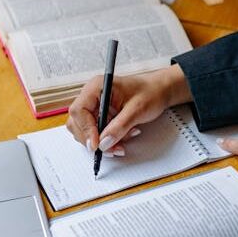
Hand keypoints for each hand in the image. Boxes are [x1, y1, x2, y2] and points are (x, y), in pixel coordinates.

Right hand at [66, 64, 191, 154]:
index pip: (79, 111)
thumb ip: (119, 127)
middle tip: (112, 149)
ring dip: (104, 141)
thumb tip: (103, 143)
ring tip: (123, 141)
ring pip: (87, 131)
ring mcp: (95, 106)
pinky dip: (109, 139)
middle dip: (95, 139)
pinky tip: (125, 135)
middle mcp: (92, 96)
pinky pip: (98, 132)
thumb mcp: (136, 110)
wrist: (159, 91)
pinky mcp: (101, 115)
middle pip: (78, 123)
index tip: (96, 144)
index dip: (85, 129)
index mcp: (97, 87)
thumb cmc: (150, 93)